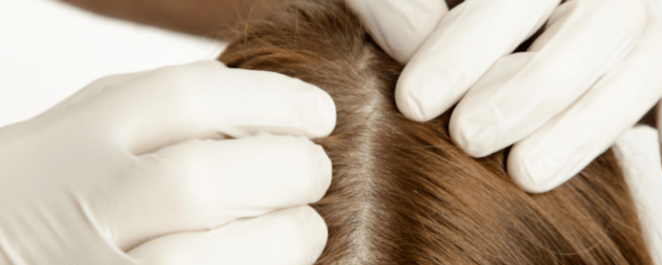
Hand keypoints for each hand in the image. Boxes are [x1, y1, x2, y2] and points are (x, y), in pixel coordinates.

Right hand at [0, 60, 334, 263]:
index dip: (272, 101)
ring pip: (199, 260)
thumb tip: (267, 104)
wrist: (9, 250)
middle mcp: (72, 210)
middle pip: (198, 181)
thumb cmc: (57, 192)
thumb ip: (153, 113)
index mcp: (71, 143)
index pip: (183, 100)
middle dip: (282, 172)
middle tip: (314, 170)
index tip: (319, 112)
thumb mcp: (83, 133)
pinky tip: (270, 257)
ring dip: (279, 241)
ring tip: (303, 226)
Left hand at [347, 0, 661, 192]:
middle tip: (466, 137)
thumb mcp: (422, 2)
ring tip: (524, 174)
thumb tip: (409, 53)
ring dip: (585, 128)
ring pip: (640, 70)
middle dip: (525, 91)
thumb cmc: (452, 17)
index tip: (414, 101)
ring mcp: (639, 30)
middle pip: (587, 30)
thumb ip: (405, 11)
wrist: (510, 37)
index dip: (464, 46)